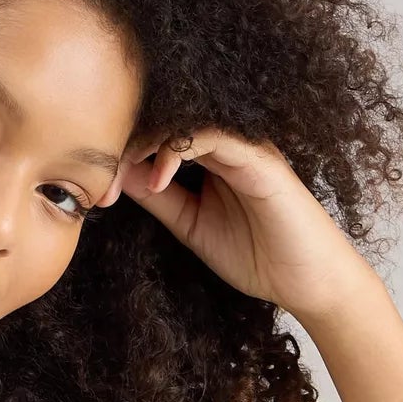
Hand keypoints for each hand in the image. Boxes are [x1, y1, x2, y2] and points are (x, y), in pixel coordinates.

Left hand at [97, 125, 374, 328]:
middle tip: (99, 180)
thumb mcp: (190, 225)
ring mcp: (245, 146)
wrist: (305, 282)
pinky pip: (215, 134)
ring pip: (185, 120)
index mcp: (211, 154)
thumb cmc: (256, 255)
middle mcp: (228, 142)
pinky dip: (180, 149)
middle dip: (126, 146)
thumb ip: (158, 198)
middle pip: (167, 121)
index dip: (123, 154)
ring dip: (145, 144)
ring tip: (121, 175)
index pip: (160, 135)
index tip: (96, 189)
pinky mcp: (261, 159)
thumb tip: (118, 176)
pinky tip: (160, 179)